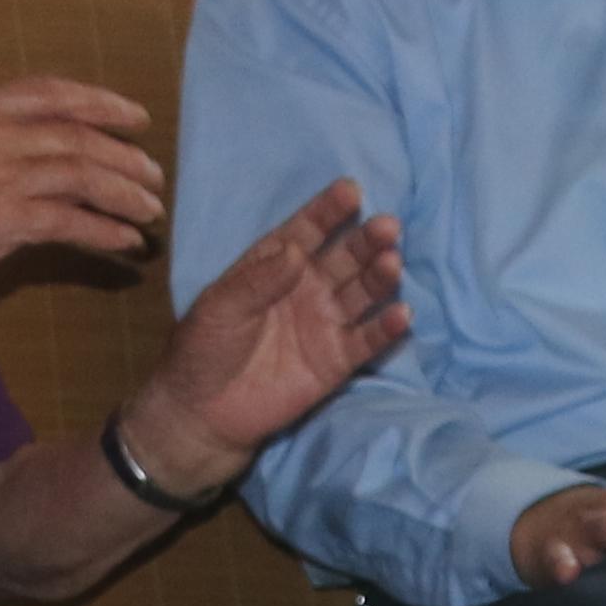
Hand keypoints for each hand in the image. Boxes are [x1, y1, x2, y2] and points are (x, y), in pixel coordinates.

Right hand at [0, 75, 168, 311]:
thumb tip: (44, 142)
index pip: (50, 93)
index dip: (102, 103)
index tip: (136, 118)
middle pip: (75, 136)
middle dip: (125, 157)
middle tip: (153, 178)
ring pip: (80, 175)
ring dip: (125, 195)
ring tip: (149, 212)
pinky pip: (69, 221)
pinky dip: (105, 231)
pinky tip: (125, 243)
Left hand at [124, 182, 408, 487]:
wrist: (203, 414)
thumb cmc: (203, 350)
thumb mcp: (219, 307)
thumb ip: (257, 280)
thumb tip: (295, 250)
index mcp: (275, 266)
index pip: (306, 232)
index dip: (328, 211)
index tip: (351, 190)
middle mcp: (307, 288)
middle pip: (344, 257)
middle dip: (366, 241)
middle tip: (387, 227)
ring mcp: (325, 323)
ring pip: (361, 293)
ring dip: (380, 277)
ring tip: (392, 262)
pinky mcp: (337, 361)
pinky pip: (367, 340)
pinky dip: (386, 328)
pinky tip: (401, 313)